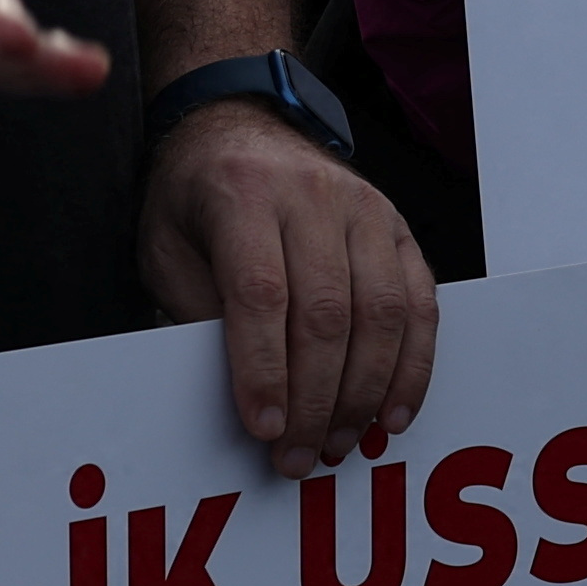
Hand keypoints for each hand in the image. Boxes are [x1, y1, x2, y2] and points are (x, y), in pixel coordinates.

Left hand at [142, 94, 435, 472]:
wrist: (239, 126)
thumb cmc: (195, 200)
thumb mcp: (166, 248)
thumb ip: (198, 311)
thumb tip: (240, 396)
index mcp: (243, 194)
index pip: (262, 292)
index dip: (265, 369)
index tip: (264, 430)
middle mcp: (313, 196)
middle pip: (327, 312)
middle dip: (316, 400)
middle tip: (300, 459)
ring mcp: (366, 209)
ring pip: (382, 313)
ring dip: (364, 394)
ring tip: (341, 446)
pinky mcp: (399, 228)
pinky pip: (420, 303)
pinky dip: (413, 366)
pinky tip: (392, 414)